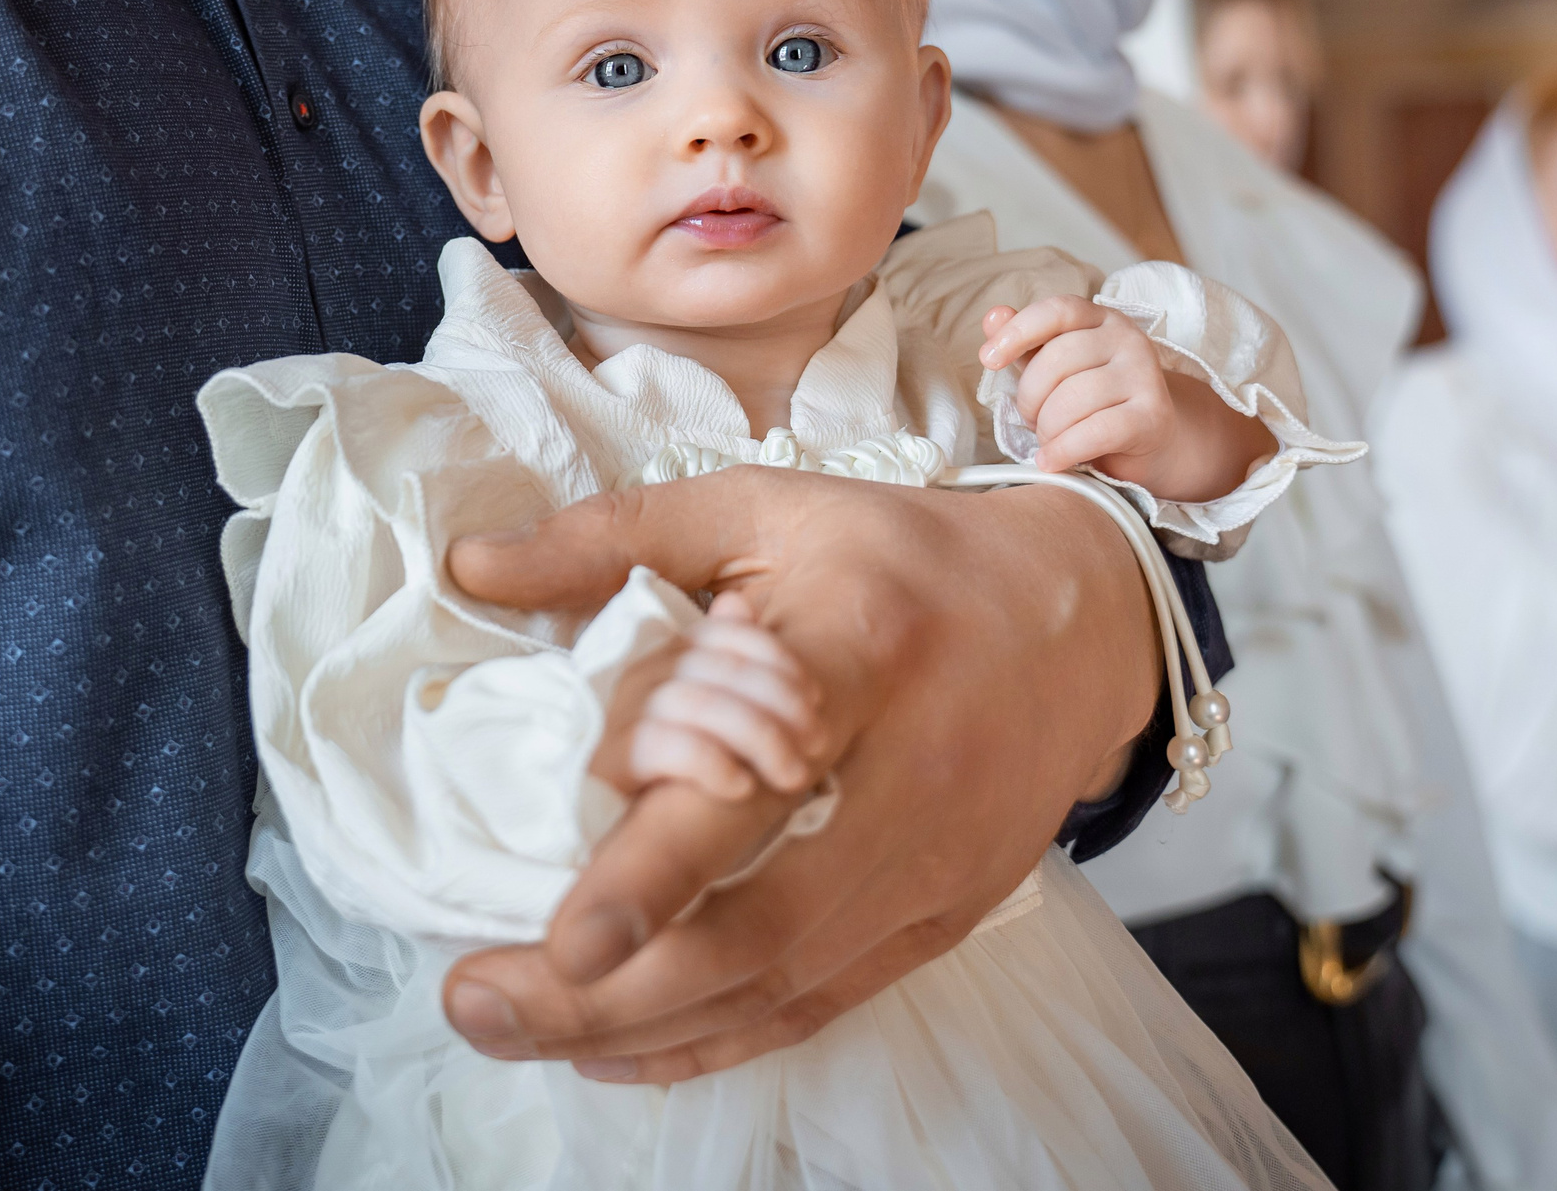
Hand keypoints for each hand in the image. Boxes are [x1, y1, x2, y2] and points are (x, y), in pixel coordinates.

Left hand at [435, 464, 1160, 1082]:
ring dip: (644, 1029)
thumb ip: (617, 536)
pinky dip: (719, 1038)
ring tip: (521, 1032)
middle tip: (478, 1003)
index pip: (752, 783)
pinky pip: (823, 1002)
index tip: (568, 942)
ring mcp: (936, 863)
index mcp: (856, 654)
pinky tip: (623, 1048)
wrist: (1084, 615)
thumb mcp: (767, 508)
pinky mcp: (947, 915)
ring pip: (784, 985)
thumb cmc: (902, 554)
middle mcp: (909, 775)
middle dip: (612, 992)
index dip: (660, 875)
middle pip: (759, 926)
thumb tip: (472, 565)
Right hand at [587, 591, 830, 803]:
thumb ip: (723, 656)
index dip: (781, 662)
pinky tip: (743, 788)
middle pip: (727, 672)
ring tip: (794, 775)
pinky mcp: (611, 758)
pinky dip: (714, 766)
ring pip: (705, 708)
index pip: (732, 636)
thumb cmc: (664, 753)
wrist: (595, 809)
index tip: (817, 698)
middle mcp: (645, 672)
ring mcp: (624, 713)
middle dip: (784, 707)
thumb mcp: (695, 699)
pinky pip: (670, 748)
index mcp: (669, 652)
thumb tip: (737, 601)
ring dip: (762, 741)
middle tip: (819, 744)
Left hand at [978, 297, 1272, 501]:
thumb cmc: (1096, 401)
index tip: (988, 359)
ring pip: (1073, 399)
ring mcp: (1144, 375)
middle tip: (1033, 419)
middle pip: (1058, 360)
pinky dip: (1065, 450)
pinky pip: (1096, 431)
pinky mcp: (1152, 416)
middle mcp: (1127, 339)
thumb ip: (1026, 343)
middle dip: (1031, 398)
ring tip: (1049, 440)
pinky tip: (1051, 461)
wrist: (1151, 439)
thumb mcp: (1056, 368)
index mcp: (1100, 319)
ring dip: (1048, 429)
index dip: (1018, 332)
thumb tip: (993, 317)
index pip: (1056, 311)